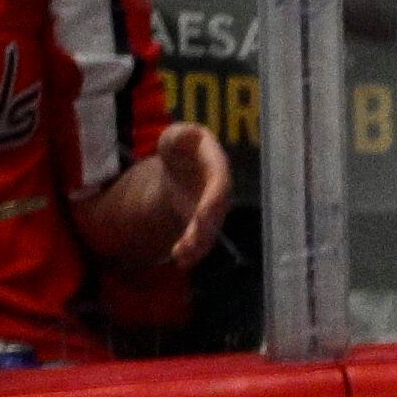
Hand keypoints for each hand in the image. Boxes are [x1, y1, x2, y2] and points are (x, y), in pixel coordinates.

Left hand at [76, 123, 232, 268]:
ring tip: (181, 257)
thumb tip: (186, 135)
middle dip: (204, 228)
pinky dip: (192, 251)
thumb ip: (180, 134)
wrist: (182, 166)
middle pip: (216, 212)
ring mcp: (213, 208)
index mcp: (217, 165)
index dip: (214, 198)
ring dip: (198, 245)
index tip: (202, 214)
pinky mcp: (203, 222)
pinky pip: (202, 239)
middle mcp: (220, 190)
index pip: (220, 182)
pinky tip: (181, 262)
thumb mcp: (176, 135)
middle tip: (189, 243)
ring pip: (210, 229)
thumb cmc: (181, 146)